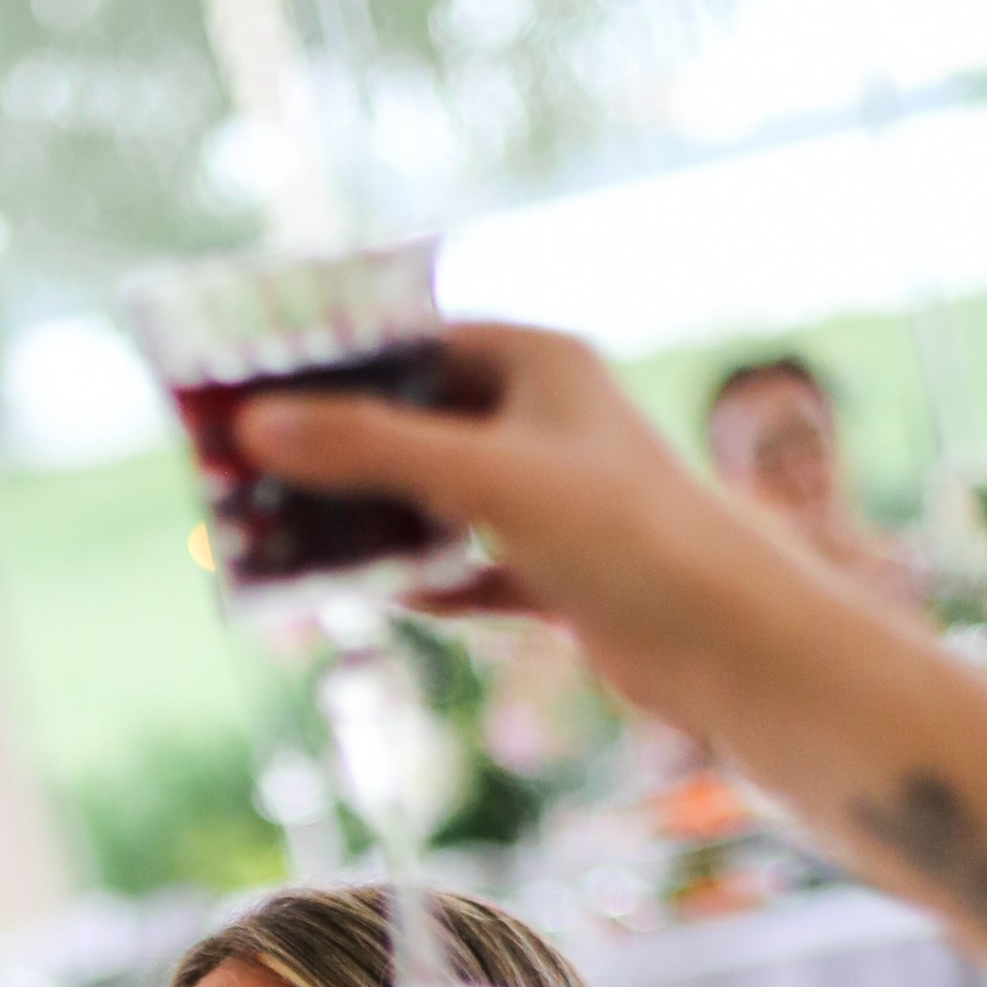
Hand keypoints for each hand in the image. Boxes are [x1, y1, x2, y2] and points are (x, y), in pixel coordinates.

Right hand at [237, 324, 834, 733]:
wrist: (730, 644)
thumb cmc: (628, 534)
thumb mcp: (484, 479)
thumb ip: (370, 449)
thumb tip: (256, 427)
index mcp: (540, 363)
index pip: (417, 342)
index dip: (338, 365)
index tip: (258, 390)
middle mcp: (547, 420)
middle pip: (418, 424)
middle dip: (344, 454)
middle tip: (259, 477)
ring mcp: (553, 499)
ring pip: (439, 502)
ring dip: (377, 524)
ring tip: (298, 544)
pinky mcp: (562, 572)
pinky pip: (472, 570)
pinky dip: (430, 582)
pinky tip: (389, 599)